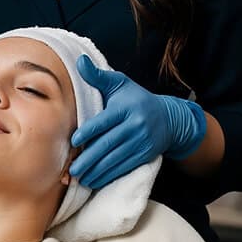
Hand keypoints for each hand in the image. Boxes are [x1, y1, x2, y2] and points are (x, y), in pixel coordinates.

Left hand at [69, 55, 206, 188]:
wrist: (168, 118)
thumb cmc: (136, 98)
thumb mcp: (120, 83)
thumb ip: (98, 76)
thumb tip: (80, 61)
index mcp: (126, 108)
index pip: (105, 121)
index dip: (89, 132)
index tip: (75, 141)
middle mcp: (135, 126)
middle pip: (108, 144)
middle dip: (89, 159)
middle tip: (72, 169)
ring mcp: (141, 142)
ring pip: (115, 160)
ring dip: (96, 171)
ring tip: (80, 177)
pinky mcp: (144, 156)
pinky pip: (123, 167)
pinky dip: (108, 176)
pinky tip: (95, 180)